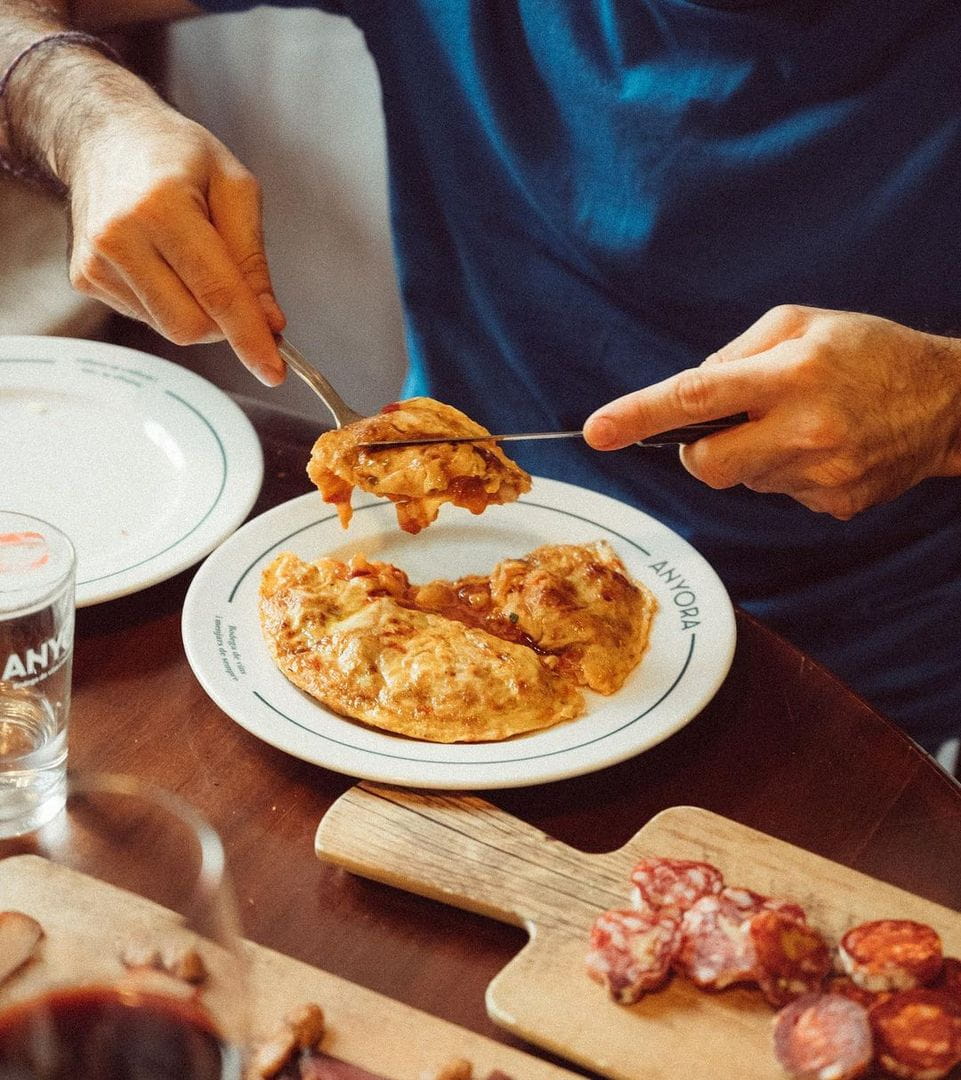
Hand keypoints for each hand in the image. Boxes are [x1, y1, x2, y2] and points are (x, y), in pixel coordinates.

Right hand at [65, 102, 285, 384]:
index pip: (217, 293)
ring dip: (198, 311)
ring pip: (170, 328)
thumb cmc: (174, 154)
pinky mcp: (86, 279)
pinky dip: (170, 302)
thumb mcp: (234, 187)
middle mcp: (120, 237)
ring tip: (191, 258)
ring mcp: (96, 261)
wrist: (103, 133)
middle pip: (191, 326)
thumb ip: (253, 259)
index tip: (274, 370)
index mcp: (162, 206)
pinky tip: (163, 262)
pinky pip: (147, 317)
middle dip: (226, 324)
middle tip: (238, 290)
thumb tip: (269, 321)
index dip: (250, 337)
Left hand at [583, 305, 960, 518]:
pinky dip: (782, 473)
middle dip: (698, 450)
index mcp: (790, 375)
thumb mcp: (800, 323)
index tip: (597, 431)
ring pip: (741, 481)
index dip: (639, 415)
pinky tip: (819, 448)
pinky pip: (777, 495)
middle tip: (731, 423)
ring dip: (750, 456)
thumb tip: (687, 391)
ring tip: (797, 424)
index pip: (696, 398)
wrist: (949, 401)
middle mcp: (805, 430)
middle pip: (705, 465)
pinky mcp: (834, 503)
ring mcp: (821, 474)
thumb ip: (734, 353)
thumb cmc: (868, 351)